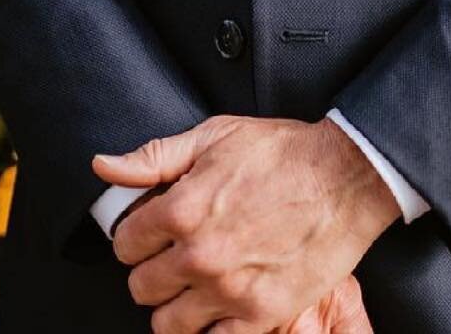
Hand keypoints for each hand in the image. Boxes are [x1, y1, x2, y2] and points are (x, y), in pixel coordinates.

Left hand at [92, 115, 398, 333]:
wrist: (345, 177)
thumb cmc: (282, 153)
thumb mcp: (214, 136)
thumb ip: (154, 158)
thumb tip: (105, 167)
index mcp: (183, 209)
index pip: (124, 243)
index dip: (136, 235)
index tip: (152, 232)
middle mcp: (199, 255)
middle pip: (140, 287)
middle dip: (152, 271)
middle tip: (173, 257)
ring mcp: (229, 290)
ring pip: (166, 324)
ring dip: (174, 306)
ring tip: (193, 284)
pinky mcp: (260, 315)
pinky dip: (209, 329)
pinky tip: (218, 306)